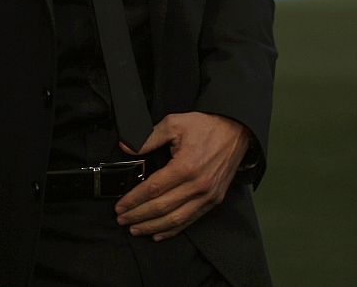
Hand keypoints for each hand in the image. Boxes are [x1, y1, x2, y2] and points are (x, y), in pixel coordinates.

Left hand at [113, 113, 251, 241]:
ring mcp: (207, 195)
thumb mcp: (173, 124)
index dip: (134, 200)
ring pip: (175, 219)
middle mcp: (197, 185)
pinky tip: (159, 233)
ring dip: (153, 227)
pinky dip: (173, 229)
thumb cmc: (206, 126)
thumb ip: (148, 138)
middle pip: (161, 207)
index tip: (120, 206)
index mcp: (185, 166)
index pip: (153, 189)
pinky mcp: (214, 200)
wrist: (235, 131)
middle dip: (138, 216)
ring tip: (136, 229)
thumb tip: (127, 148)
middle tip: (122, 219)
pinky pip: (190, 220)